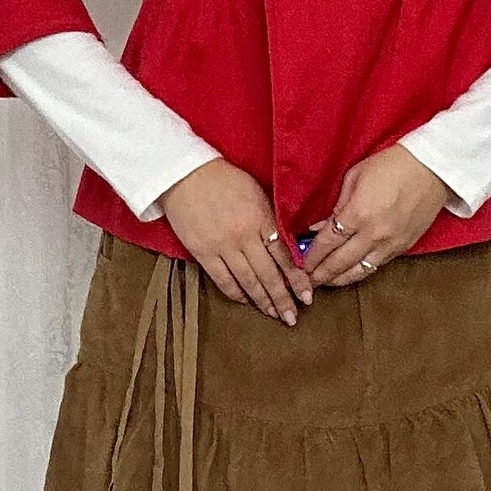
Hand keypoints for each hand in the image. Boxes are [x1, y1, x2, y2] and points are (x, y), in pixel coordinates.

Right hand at [159, 158, 315, 323]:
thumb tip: (288, 246)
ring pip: (248, 281)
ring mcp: (222, 247)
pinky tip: (246, 301)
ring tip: (274, 314)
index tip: (307, 295)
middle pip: (268, 275)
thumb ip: (271, 221)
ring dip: (262, 301)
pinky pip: (223, 280)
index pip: (285, 257)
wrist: (184, 174)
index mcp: (261, 219)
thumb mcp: (257, 194)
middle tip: (292, 316)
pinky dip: (236, 293)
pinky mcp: (203, 252)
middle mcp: (244, 236)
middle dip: (283, 299)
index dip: (297, 279)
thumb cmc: (224, 179)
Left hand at [297, 145, 450, 287]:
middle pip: (339, 263)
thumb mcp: (355, 178)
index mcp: (358, 213)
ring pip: (359, 272)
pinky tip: (349, 273)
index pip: (327, 243)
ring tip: (325, 283)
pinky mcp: (403, 247)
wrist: (433, 168)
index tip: (301, 265)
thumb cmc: (393, 165)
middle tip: (306, 283)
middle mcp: (374, 234)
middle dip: (320, 275)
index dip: (311, 257)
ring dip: (339, 280)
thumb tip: (318, 229)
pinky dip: (360, 272)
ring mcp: (390, 244)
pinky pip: (376, 266)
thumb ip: (336, 207)